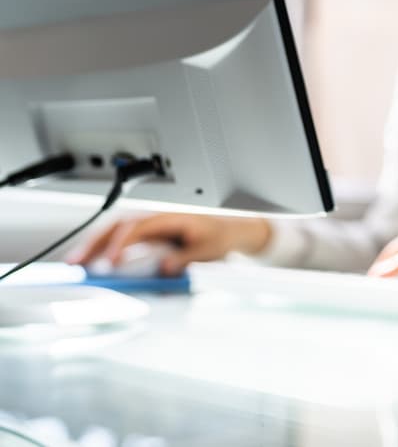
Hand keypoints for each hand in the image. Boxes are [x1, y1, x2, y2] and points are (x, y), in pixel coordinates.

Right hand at [65, 214, 271, 275]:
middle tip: (77, 262)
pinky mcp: (149, 236)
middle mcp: (156, 219)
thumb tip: (164, 268)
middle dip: (96, 242)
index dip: (122, 244)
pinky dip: (105, 248)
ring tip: (77, 263)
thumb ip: (186, 258)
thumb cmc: (220, 237)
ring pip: (116, 231)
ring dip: (96, 245)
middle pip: (119, 226)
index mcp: (170, 219)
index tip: (112, 261)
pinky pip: (122, 239)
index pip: (138, 228)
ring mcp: (151, 227)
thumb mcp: (208, 250)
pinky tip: (93, 262)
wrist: (231, 231)